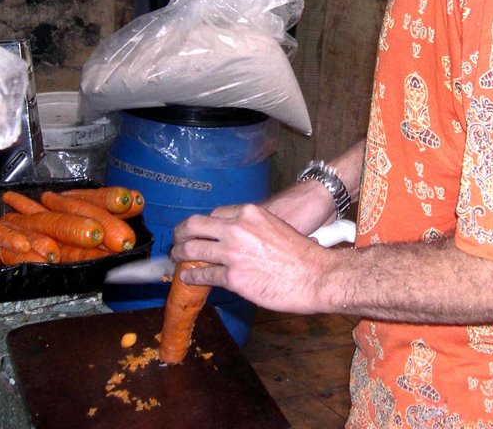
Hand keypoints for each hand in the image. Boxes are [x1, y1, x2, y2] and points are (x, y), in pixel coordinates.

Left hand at [170, 203, 336, 314]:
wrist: (316, 275)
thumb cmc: (302, 254)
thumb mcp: (276, 226)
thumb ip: (255, 229)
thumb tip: (242, 239)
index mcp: (249, 212)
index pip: (214, 214)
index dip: (204, 225)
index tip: (199, 232)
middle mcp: (237, 228)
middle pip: (194, 225)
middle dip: (181, 234)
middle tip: (177, 242)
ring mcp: (232, 253)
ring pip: (191, 250)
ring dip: (179, 255)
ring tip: (176, 259)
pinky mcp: (233, 278)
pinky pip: (203, 276)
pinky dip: (191, 278)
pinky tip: (188, 279)